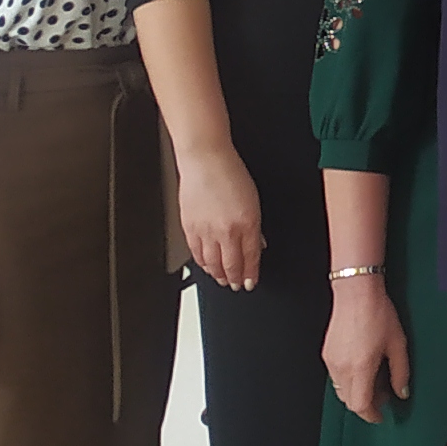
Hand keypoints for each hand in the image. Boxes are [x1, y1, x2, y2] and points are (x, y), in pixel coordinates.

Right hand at [177, 148, 263, 291]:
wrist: (205, 159)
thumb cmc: (230, 173)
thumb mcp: (254, 201)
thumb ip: (255, 227)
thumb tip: (257, 245)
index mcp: (247, 223)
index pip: (251, 257)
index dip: (250, 274)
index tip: (250, 283)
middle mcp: (226, 230)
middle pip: (231, 264)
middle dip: (235, 279)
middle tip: (236, 286)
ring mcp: (206, 230)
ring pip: (212, 263)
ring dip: (218, 275)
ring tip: (222, 280)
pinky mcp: (189, 227)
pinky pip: (196, 253)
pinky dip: (202, 264)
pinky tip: (206, 267)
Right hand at [322, 272, 408, 421]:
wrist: (356, 292)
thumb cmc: (378, 313)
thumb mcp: (397, 344)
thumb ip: (400, 372)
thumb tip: (402, 392)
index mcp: (360, 368)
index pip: (360, 405)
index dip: (371, 415)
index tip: (381, 416)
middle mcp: (342, 367)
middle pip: (349, 401)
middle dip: (366, 403)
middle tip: (383, 396)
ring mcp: (331, 361)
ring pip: (341, 390)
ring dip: (357, 392)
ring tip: (375, 379)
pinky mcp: (327, 353)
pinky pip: (336, 377)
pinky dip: (349, 380)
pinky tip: (363, 368)